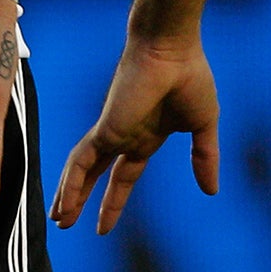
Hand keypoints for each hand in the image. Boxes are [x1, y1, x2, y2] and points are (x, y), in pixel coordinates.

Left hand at [52, 34, 219, 234]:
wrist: (172, 48)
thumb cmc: (190, 76)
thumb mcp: (203, 126)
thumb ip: (204, 158)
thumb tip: (211, 191)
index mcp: (146, 136)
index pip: (125, 174)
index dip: (115, 198)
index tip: (104, 222)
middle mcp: (124, 136)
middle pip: (96, 175)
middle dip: (83, 199)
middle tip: (67, 223)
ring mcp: (111, 132)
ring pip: (82, 171)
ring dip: (70, 196)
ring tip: (59, 220)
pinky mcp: (105, 129)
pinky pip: (81, 162)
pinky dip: (71, 184)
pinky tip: (64, 205)